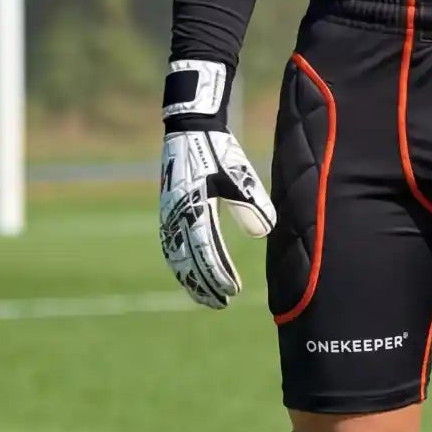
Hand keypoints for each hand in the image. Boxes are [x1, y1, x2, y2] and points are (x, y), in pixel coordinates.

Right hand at [158, 59, 275, 308]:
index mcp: (194, 207)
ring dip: (189, 278)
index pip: (206, 252)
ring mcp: (168, 214)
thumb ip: (251, 204)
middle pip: (186, 261)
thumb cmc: (218, 151)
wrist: (190, 128)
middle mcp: (176, 215)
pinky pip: (170, 245)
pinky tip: (189, 273)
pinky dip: (179, 263)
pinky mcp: (167, 211)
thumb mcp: (239, 175)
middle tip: (220, 303)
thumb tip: (264, 233)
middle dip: (202, 285)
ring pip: (175, 257)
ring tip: (204, 296)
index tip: (232, 291)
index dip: (218, 275)